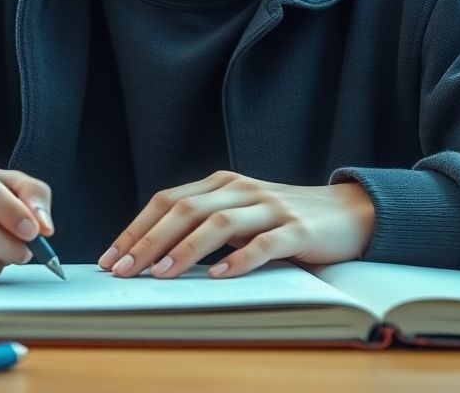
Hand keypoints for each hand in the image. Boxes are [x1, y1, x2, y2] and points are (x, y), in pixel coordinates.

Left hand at [98, 171, 374, 279]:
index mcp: (221, 184)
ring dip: (185, 250)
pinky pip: (263, 244)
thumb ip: (206, 225)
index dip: (136, 228)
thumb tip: (154, 256)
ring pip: (218, 222)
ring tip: (161, 275)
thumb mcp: (240, 216)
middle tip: (124, 270)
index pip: (168, 200)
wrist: (348, 212)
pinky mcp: (297, 229)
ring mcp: (269, 207)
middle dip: (149, 240)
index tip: (111, 257)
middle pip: (184, 209)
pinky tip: (220, 276)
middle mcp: (240, 189)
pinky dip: (239, 259)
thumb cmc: (285, 219)